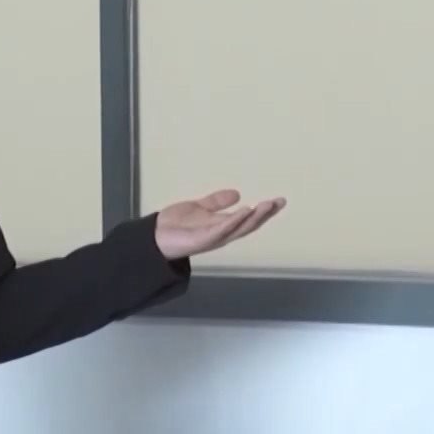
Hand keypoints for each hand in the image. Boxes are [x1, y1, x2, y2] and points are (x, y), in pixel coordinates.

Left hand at [153, 189, 285, 259]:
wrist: (153, 237)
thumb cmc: (175, 225)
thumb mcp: (199, 208)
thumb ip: (216, 202)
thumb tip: (238, 194)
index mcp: (222, 226)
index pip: (248, 218)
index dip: (264, 211)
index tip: (279, 200)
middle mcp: (222, 234)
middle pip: (249, 224)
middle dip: (265, 214)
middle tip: (279, 202)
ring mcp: (213, 238)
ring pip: (239, 228)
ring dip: (254, 217)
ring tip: (267, 205)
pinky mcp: (203, 239)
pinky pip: (222, 230)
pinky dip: (234, 221)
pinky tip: (245, 210)